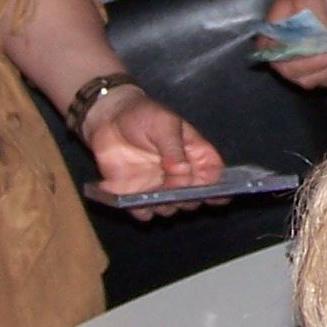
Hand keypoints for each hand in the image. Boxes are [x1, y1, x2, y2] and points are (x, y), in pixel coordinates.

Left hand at [85, 93, 223, 219]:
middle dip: (188, 198)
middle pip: (195, 197)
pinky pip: (144, 212)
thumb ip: (174, 148)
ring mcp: (159, 187)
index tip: (210, 192)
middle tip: (176, 189)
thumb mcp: (164, 123)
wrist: (110, 118)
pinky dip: (142, 210)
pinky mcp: (137, 195)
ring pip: (171, 209)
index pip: (213, 174)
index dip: (215, 185)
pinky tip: (135, 199)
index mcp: (194, 154)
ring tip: (154, 194)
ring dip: (165, 206)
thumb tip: (182, 172)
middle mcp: (180, 175)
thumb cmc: (143, 114)